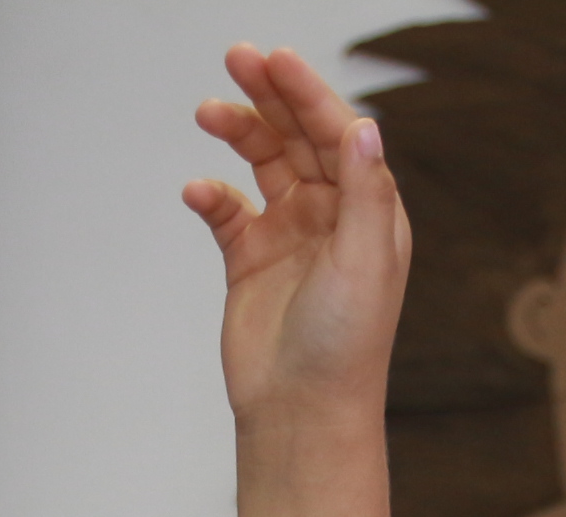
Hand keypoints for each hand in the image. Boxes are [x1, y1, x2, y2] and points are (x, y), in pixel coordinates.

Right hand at [182, 45, 407, 425]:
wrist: (302, 411)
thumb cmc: (345, 344)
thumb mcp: (366, 261)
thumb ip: (366, 193)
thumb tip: (363, 127)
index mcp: (368, 210)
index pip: (337, 133)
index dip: (307, 93)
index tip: (275, 60)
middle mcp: (330, 215)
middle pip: (298, 136)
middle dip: (269, 96)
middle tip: (237, 58)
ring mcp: (288, 234)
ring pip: (261, 163)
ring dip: (237, 132)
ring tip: (207, 110)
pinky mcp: (250, 260)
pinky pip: (227, 211)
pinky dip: (211, 194)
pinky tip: (197, 191)